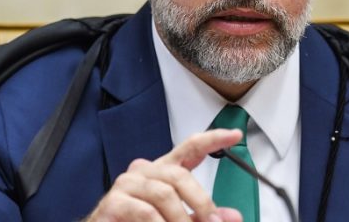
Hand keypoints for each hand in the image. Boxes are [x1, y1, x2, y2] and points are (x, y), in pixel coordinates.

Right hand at [85, 128, 243, 221]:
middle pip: (179, 175)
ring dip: (181, 219)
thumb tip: (233, 217)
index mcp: (163, 172)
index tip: (235, 135)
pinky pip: (145, 211)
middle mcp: (145, 171)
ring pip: (164, 194)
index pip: (190, 148)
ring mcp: (127, 184)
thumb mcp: (178, 220)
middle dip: (200, 201)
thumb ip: (202, 216)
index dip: (212, 139)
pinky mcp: (113, 202)